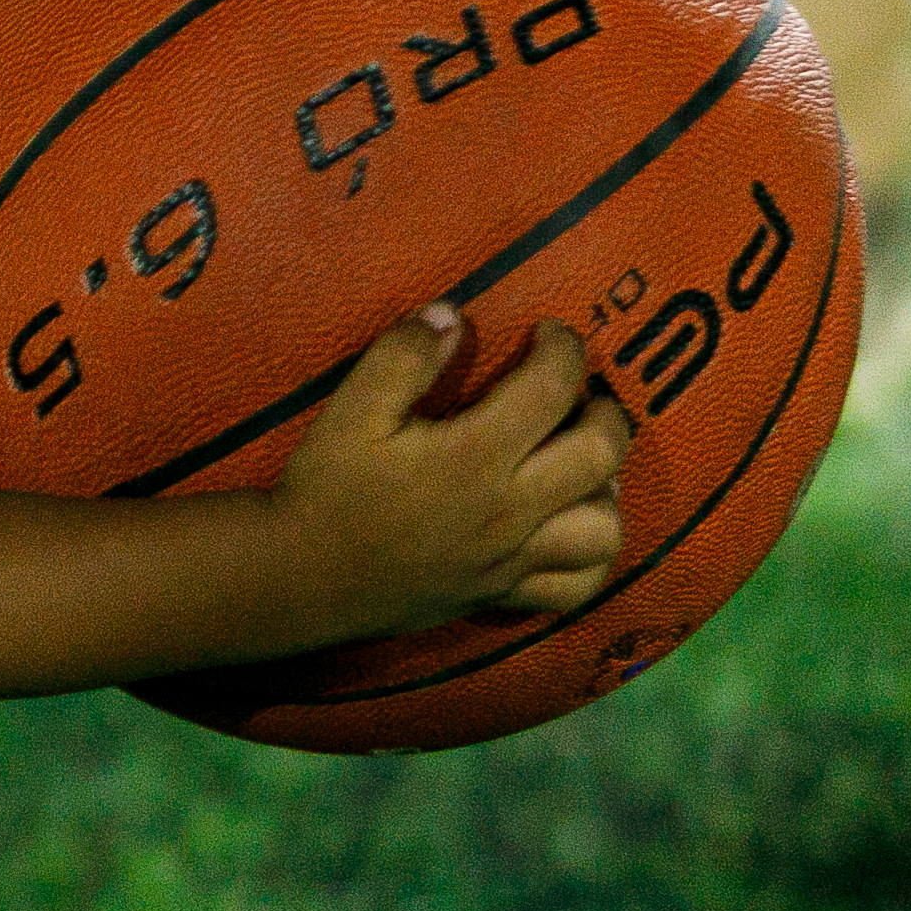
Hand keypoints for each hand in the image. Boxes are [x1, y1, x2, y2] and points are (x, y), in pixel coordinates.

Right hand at [269, 309, 631, 643]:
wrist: (303, 579)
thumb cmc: (327, 489)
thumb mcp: (350, 410)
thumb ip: (403, 356)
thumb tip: (452, 315)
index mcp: (475, 456)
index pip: (552, 388)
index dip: (563, 349)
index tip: (548, 332)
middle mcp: (510, 510)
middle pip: (599, 454)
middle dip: (605, 410)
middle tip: (581, 391)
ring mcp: (513, 559)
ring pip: (603, 529)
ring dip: (607, 485)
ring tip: (582, 460)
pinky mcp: (505, 595)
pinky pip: (579, 587)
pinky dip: (594, 556)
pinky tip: (573, 526)